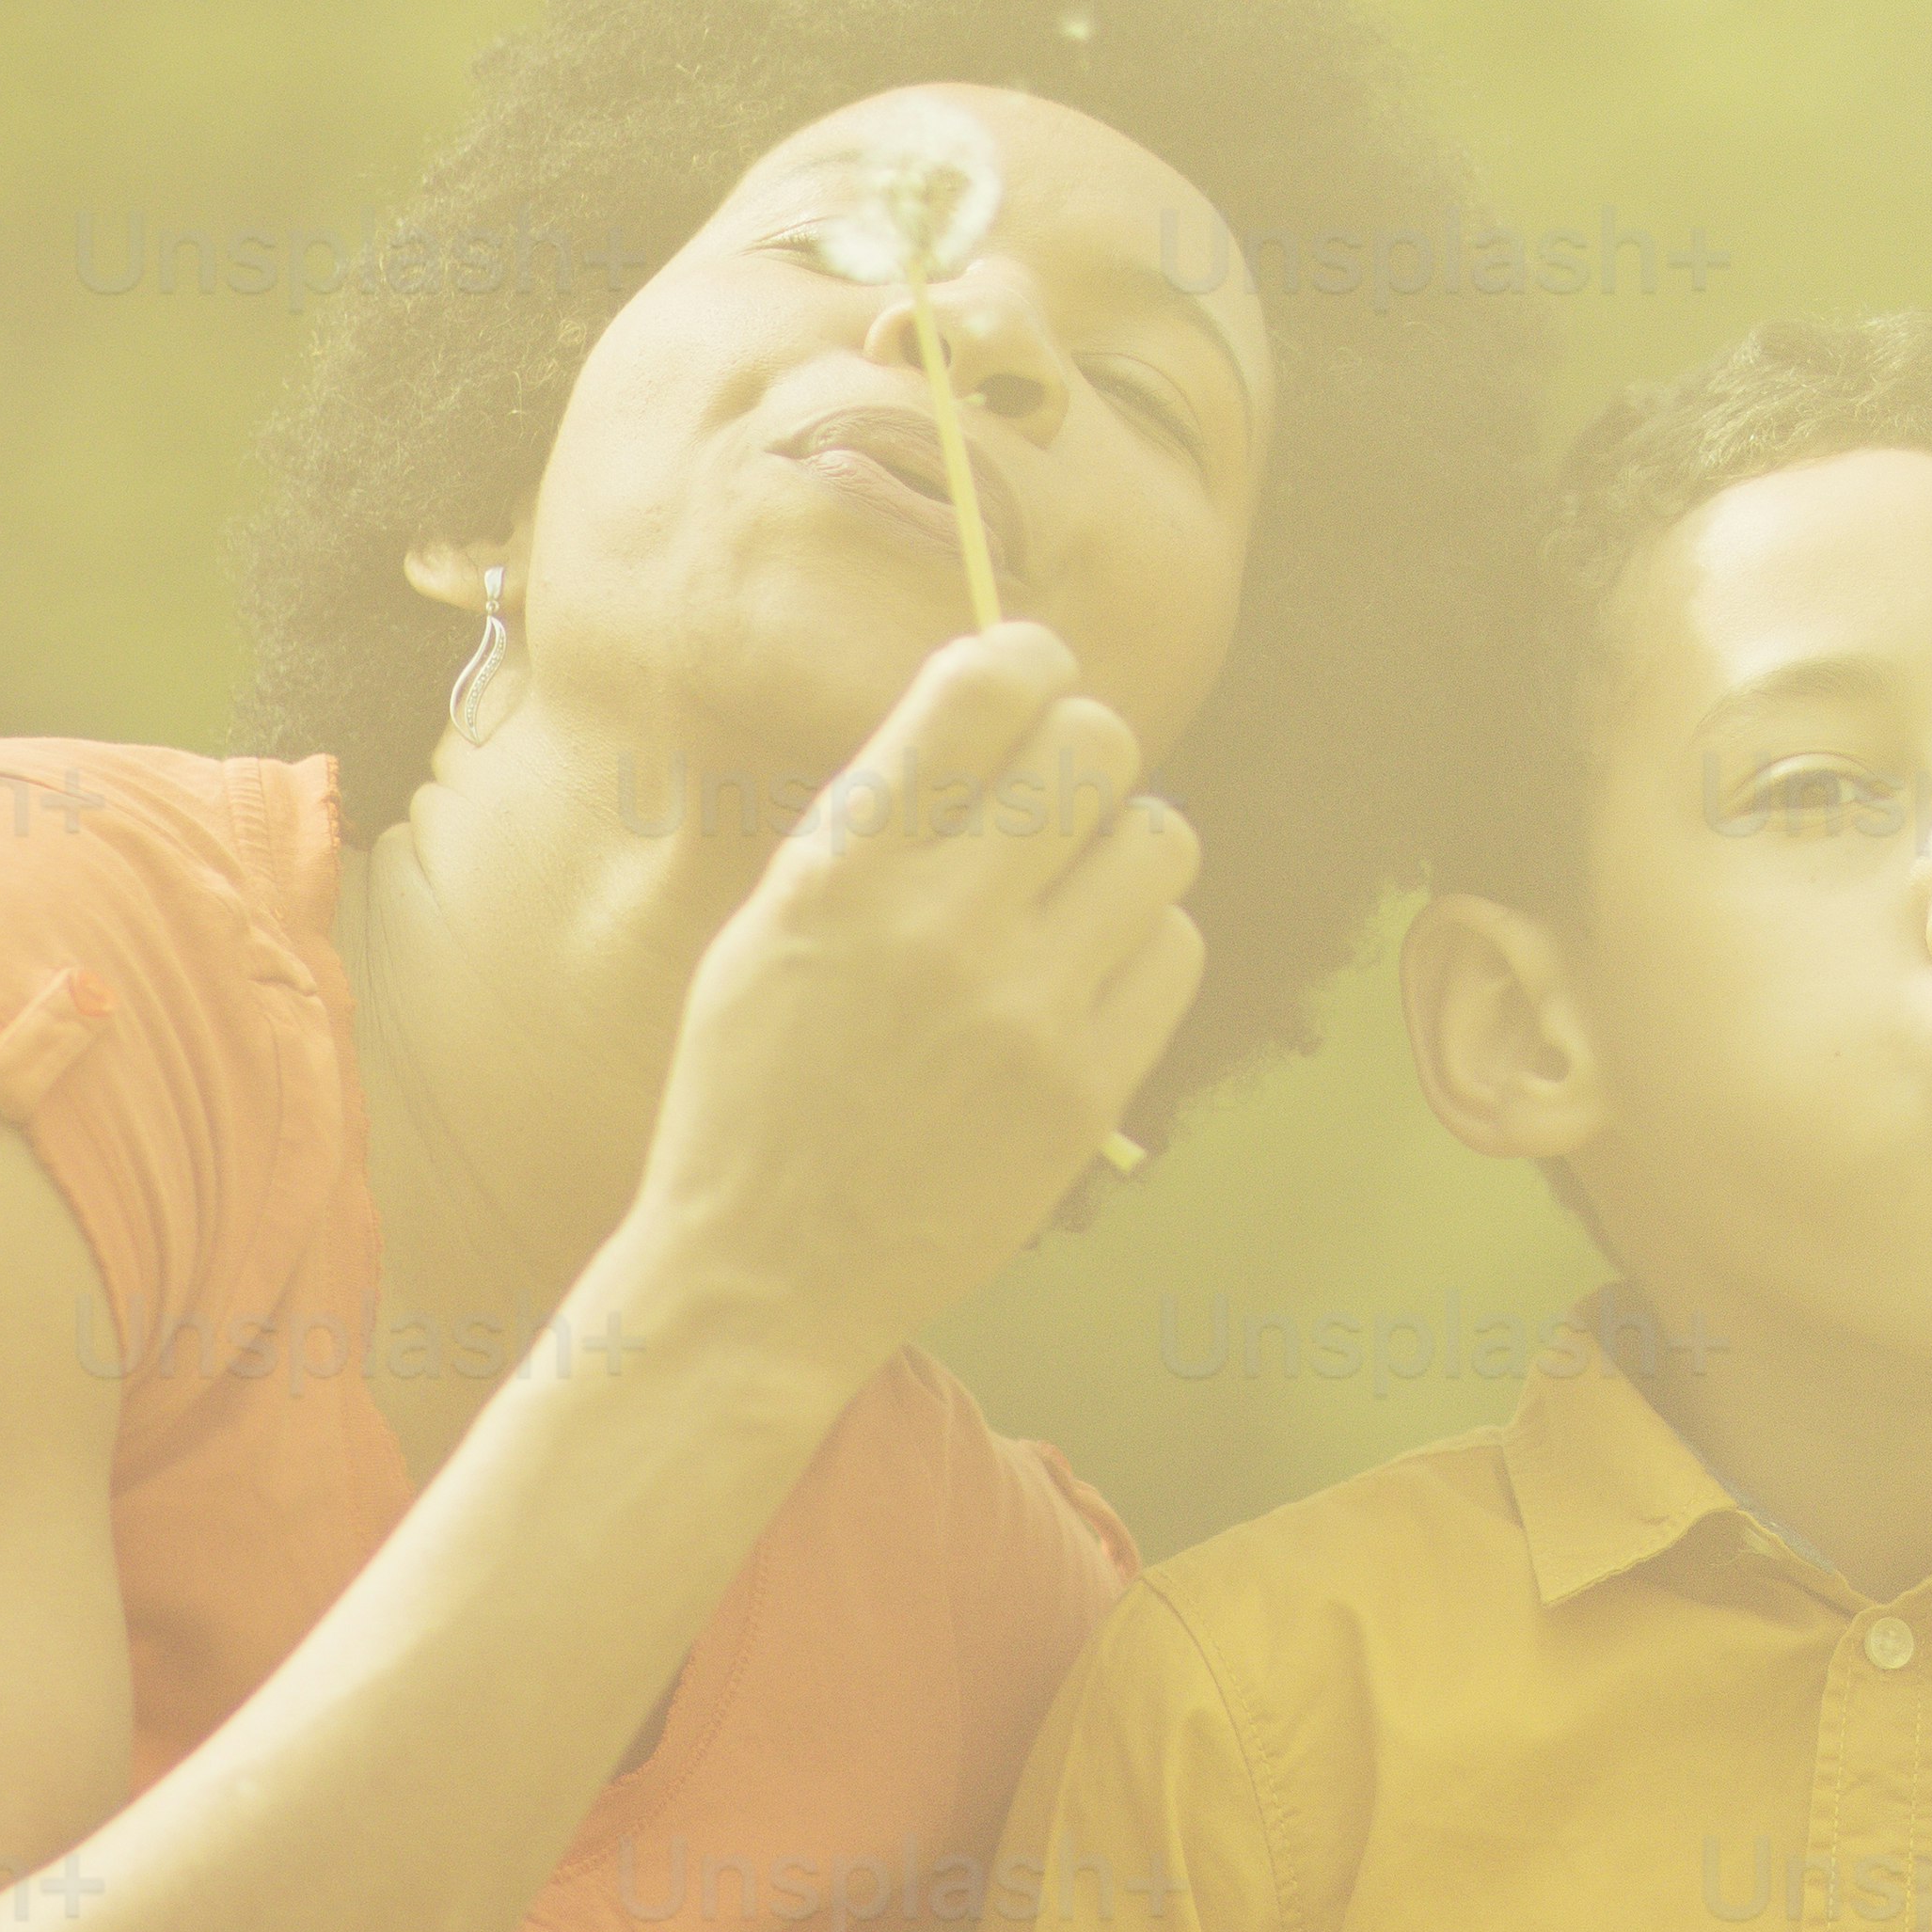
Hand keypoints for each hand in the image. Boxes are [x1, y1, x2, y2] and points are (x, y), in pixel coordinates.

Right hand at [624, 621, 1204, 1405]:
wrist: (763, 1274)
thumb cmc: (755, 1088)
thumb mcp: (774, 928)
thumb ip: (880, 819)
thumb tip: (992, 695)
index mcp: (842, 870)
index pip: (983, 686)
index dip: (1025, 657)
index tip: (1028, 676)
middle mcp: (940, 927)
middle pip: (1097, 743)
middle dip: (1082, 748)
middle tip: (1053, 796)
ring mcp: (1026, 1013)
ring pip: (1160, 839)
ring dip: (1125, 844)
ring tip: (1073, 890)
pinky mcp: (1088, 1090)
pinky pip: (1176, 948)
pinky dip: (1142, 942)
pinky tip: (1085, 973)